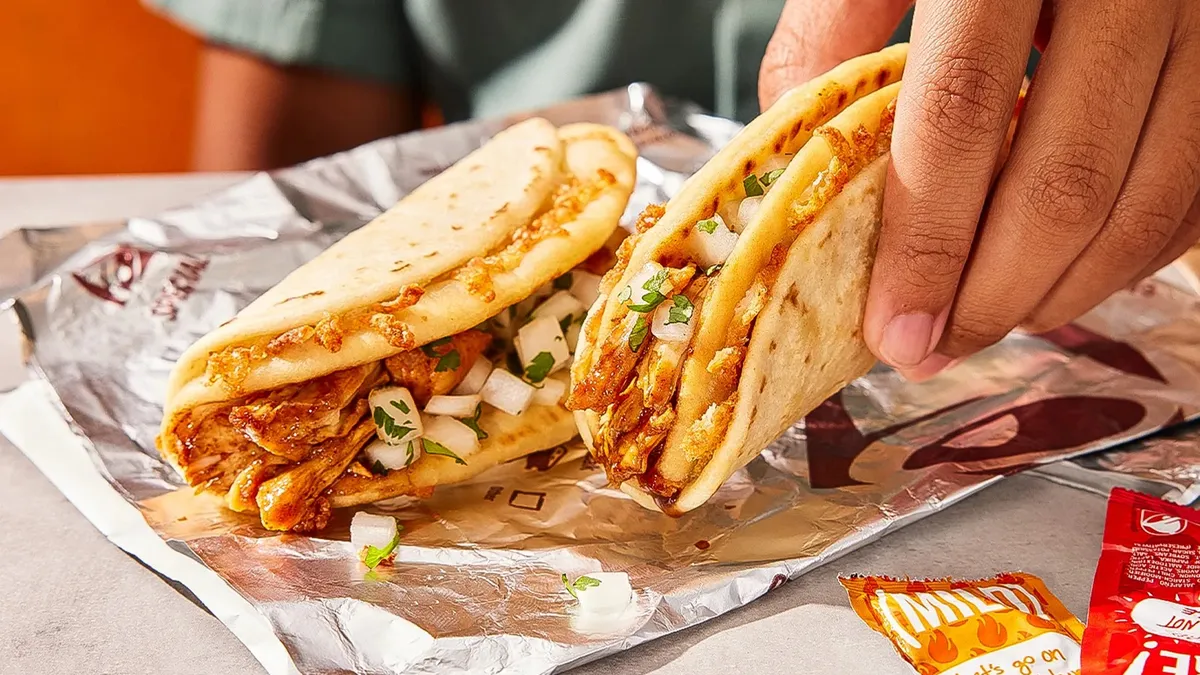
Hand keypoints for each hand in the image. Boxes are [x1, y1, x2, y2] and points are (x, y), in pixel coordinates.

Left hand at [760, 0, 1199, 379]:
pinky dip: (1141, 245)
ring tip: (998, 322)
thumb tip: (801, 164)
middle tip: (936, 348)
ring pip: (1155, 192)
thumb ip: (833, 35)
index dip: (924, 243)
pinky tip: (1077, 269)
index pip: (958, 118)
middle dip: (995, 294)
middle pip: (1067, 178)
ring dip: (1071, 287)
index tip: (892, 331)